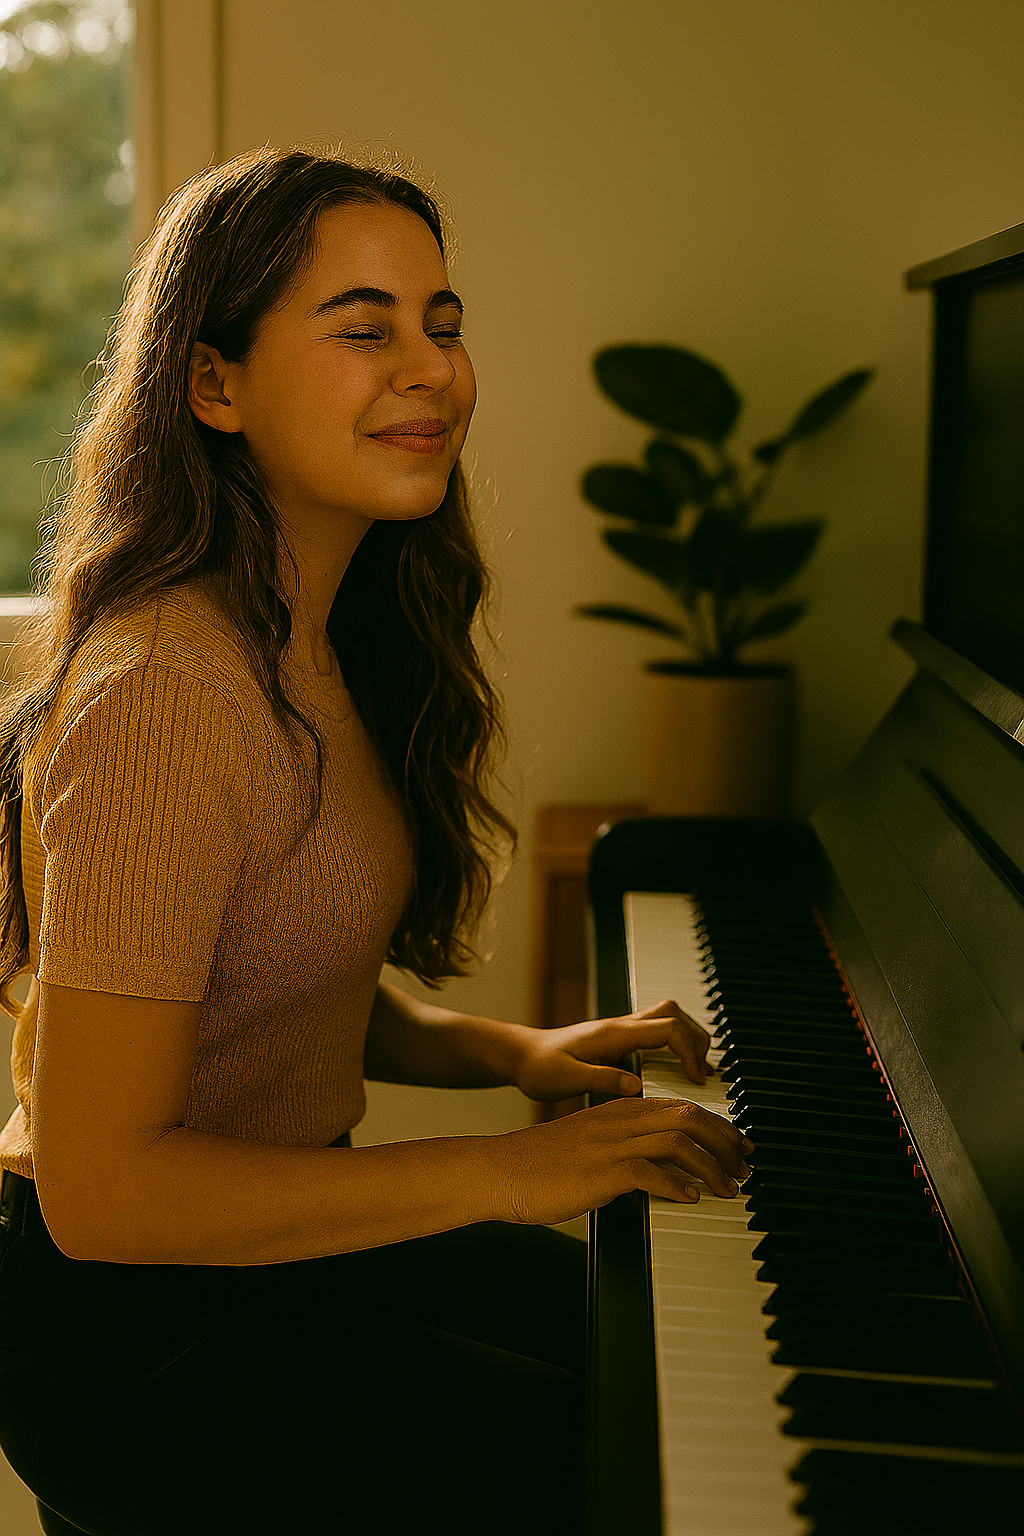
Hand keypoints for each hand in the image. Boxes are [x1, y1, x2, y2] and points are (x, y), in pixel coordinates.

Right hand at [496, 1096, 751, 1226]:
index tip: (737, 1145)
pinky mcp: (599, 1172)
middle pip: (688, 1116)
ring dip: (711, 1166)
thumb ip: (622, 1147)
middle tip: (744, 1165)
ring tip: (728, 1188)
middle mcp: (618, 1119)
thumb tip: (659, 1169)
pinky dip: (677, 1186)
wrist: (498, 1170)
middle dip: (725, 1140)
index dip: (717, 1125)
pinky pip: (650, 1172)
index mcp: (617, 1110)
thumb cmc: (539, 1164)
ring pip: (678, 1141)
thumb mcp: (589, 1145)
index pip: (680, 1106)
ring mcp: (609, 1144)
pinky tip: (691, 1199)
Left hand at [513, 999, 712, 1101]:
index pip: (668, 1029)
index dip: (690, 1052)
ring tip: (698, 1070)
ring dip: (689, 1039)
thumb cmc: (540, 1067)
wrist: (522, 1057)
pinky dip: (676, 1045)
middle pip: (675, 1015)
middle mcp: (622, 1026)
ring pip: (669, 1018)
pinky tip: (678, 1069)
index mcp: (614, 1033)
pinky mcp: (620, 1040)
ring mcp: (622, 1030)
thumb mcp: (567, 1079)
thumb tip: (637, 1086)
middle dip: (697, 1040)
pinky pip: (658, 1032)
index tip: (696, 1079)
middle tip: (703, 1074)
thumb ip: (602, 1080)